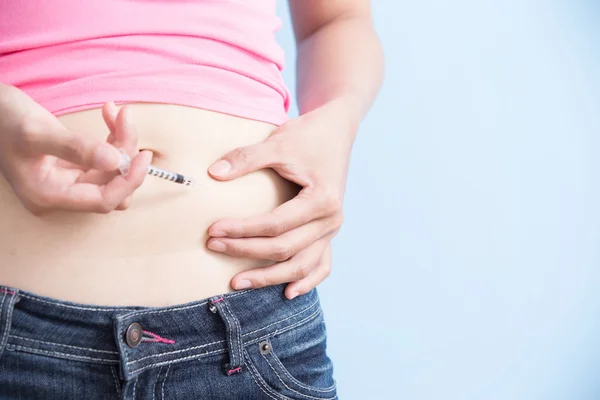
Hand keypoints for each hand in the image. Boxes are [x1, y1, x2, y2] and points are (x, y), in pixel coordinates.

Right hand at [0, 84, 150, 214]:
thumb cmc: (2, 119)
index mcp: (49, 195)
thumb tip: (115, 161)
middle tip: (125, 117)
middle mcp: (60, 193)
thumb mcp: (38, 131)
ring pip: (111, 171)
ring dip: (121, 143)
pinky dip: (112, 138)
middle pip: (112, 185)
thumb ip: (77, 148)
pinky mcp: (72, 166)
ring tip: (118, 112)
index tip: (143, 155)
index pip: (103, 200)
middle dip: (125, 153)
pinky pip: (104, 159)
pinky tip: (110, 113)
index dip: (128, 180)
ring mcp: (66, 181)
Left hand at [206, 99, 357, 298]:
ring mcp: (332, 230)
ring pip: (302, 265)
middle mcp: (331, 220)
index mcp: (322, 200)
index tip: (213, 229)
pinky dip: (307, 281)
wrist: (336, 132)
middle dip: (246, 252)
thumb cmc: (308, 136)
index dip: (242, 230)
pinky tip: (288, 293)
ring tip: (237, 283)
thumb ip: (246, 157)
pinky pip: (322, 265)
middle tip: (213, 247)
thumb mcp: (278, 142)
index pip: (275, 224)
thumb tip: (212, 173)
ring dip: (269, 277)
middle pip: (285, 248)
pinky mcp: (329, 233)